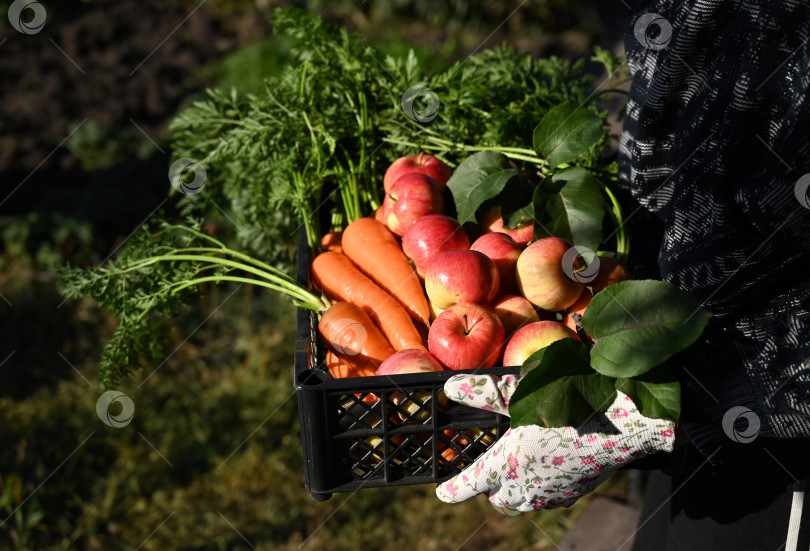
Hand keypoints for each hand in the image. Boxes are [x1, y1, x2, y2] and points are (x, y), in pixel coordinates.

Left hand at [436, 374, 675, 513]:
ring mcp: (551, 494)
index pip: (469, 484)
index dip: (453, 489)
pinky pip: (545, 499)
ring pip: (520, 502)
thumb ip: (484, 393)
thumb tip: (451, 386)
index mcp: (507, 462)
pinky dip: (537, 488)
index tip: (443, 492)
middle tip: (486, 465)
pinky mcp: (572, 494)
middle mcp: (526, 485)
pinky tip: (545, 465)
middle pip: (496, 497)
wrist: (625, 420)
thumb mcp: (521, 390)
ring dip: (511, 489)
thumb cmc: (570, 399)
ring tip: (514, 466)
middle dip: (487, 485)